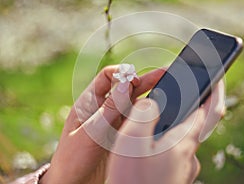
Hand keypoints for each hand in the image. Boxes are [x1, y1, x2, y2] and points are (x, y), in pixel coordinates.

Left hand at [40, 65, 164, 183]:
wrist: (73, 183)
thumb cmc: (72, 159)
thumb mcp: (90, 133)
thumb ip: (109, 109)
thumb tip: (125, 84)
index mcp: (89, 103)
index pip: (107, 77)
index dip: (122, 74)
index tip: (135, 80)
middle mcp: (103, 109)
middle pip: (126, 88)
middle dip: (146, 80)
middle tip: (165, 72)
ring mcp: (113, 121)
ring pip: (134, 104)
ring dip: (151, 95)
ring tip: (169, 86)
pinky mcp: (121, 134)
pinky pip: (137, 120)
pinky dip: (149, 114)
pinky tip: (160, 110)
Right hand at [107, 81, 224, 183]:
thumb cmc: (132, 180)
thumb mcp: (132, 139)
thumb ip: (144, 114)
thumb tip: (153, 104)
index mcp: (184, 142)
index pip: (211, 110)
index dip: (217, 89)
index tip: (218, 74)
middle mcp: (189, 155)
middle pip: (196, 122)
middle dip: (188, 105)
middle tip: (173, 94)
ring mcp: (183, 167)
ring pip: (182, 138)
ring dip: (172, 125)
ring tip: (152, 120)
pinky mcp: (174, 176)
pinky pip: (173, 151)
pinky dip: (165, 140)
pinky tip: (148, 143)